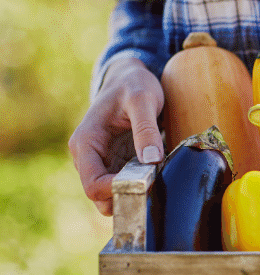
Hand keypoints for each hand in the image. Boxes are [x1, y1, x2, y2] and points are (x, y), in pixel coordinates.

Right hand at [69, 58, 164, 215]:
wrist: (130, 78)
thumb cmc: (134, 84)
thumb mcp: (143, 100)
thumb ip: (146, 128)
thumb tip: (152, 159)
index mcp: (86, 142)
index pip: (92, 184)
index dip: (116, 192)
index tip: (146, 184)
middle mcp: (87, 157)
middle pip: (100, 196)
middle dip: (126, 197)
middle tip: (155, 189)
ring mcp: (101, 162)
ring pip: (112, 195)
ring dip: (134, 194)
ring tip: (158, 182)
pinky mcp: (115, 164)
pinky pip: (124, 185)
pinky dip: (139, 187)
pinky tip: (157, 178)